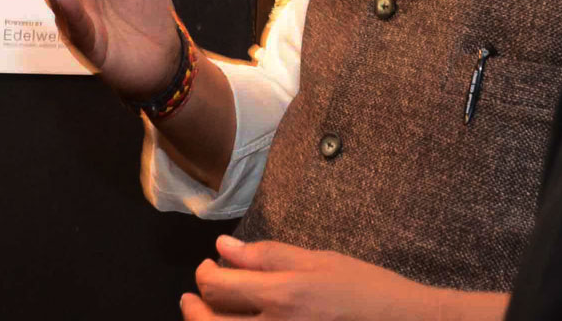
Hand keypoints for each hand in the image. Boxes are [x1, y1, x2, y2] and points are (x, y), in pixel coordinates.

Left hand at [181, 237, 508, 320]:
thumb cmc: (368, 291)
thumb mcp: (320, 261)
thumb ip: (268, 256)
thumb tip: (223, 247)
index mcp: (284, 298)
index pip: (218, 286)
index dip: (204, 274)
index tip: (208, 266)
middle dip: (194, 309)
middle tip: (192, 298)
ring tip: (208, 317)